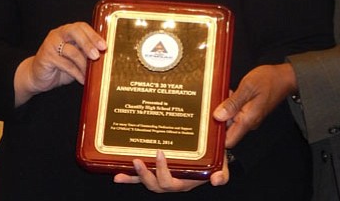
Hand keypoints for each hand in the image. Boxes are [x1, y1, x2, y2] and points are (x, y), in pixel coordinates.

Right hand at [14, 21, 106, 105]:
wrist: (38, 76)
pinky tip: (82, 79)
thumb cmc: (60, 65)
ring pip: (71, 50)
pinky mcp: (46, 57)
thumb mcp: (76, 57)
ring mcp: (51, 44)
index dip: (94, 35)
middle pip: (75, 32)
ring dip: (83, 64)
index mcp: (68, 31)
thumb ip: (86, 52)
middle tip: (97, 55)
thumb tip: (104, 54)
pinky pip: (65, 64)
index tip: (103, 46)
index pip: (82, 26)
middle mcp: (59, 34)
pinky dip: (77, 73)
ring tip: (89, 73)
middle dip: (88, 43)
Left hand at [113, 150, 228, 190]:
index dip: (162, 171)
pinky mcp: (155, 172)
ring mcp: (162, 178)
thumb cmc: (213, 162)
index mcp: (184, 182)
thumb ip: (221, 174)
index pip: (170, 182)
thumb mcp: (220, 167)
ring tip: (122, 171)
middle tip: (139, 160)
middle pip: (155, 185)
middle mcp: (171, 182)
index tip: (159, 153)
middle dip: (145, 174)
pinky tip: (118, 175)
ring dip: (133, 178)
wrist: (209, 158)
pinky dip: (129, 178)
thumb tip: (216, 180)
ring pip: (146, 182)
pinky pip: (141, 178)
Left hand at [213, 63, 296, 147]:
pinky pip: (235, 114)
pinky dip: (230, 106)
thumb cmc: (269, 80)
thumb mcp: (248, 87)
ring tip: (224, 95)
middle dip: (218, 119)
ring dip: (224, 110)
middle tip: (214, 103)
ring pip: (230, 121)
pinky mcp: (250, 112)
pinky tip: (230, 94)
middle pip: (227, 131)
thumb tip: (218, 116)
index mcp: (248, 120)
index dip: (216, 137)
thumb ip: (232, 103)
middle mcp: (248, 122)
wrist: (284, 77)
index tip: (207, 126)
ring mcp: (249, 118)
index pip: (228, 141)